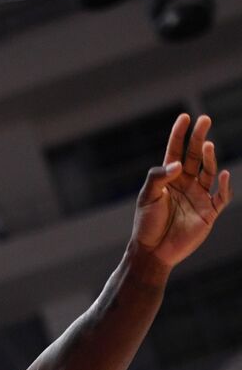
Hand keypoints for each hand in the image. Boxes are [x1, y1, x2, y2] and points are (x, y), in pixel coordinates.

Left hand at [132, 113, 232, 269]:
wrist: (153, 252)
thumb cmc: (146, 224)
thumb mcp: (146, 198)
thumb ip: (158, 177)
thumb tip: (178, 164)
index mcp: (169, 179)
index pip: (175, 152)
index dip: (180, 135)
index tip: (185, 117)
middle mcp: (185, 184)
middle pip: (195, 156)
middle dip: (199, 138)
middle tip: (205, 119)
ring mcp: (199, 197)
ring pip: (208, 172)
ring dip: (209, 158)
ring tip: (207, 145)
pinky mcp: (208, 212)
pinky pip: (222, 196)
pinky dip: (223, 186)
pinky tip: (221, 174)